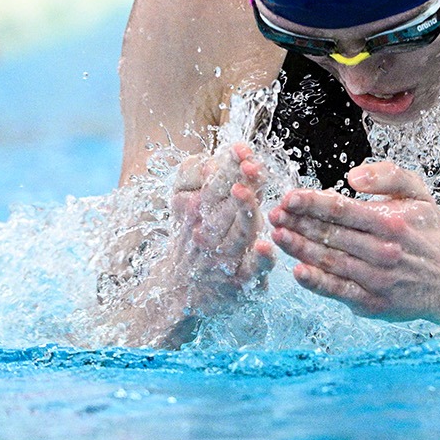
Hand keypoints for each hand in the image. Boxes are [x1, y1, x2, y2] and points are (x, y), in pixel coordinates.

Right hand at [166, 141, 274, 317]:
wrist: (175, 291)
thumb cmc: (190, 243)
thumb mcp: (187, 211)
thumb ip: (203, 185)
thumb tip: (214, 161)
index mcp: (200, 211)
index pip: (217, 183)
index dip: (231, 165)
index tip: (241, 148)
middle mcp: (210, 232)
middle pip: (229, 204)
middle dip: (241, 183)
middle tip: (251, 165)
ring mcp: (225, 257)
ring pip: (240, 232)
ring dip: (245, 213)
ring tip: (247, 193)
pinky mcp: (240, 280)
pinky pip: (251, 269)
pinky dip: (259, 259)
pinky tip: (265, 247)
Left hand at [269, 161, 439, 334]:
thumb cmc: (433, 234)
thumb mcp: (420, 194)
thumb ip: (389, 176)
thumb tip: (352, 176)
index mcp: (392, 220)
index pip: (341, 209)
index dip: (310, 203)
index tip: (288, 196)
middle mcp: (383, 250)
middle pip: (330, 234)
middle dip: (297, 223)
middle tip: (272, 214)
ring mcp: (376, 279)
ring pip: (330, 261)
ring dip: (299, 249)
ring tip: (277, 236)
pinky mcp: (373, 303)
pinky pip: (339, 291)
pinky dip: (317, 282)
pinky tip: (297, 271)